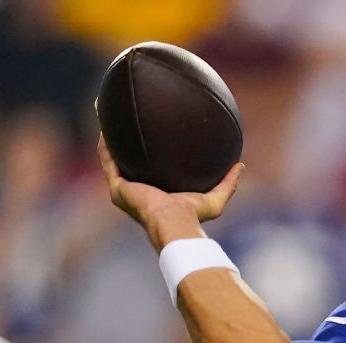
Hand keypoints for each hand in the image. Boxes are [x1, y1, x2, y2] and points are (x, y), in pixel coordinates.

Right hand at [97, 135, 242, 249]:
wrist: (174, 222)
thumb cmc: (194, 216)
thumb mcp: (216, 199)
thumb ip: (228, 183)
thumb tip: (240, 165)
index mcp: (157, 194)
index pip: (152, 170)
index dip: (151, 155)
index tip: (154, 135)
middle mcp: (138, 191)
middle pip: (129, 162)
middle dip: (127, 144)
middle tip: (129, 121)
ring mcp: (125, 190)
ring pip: (114, 159)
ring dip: (111, 140)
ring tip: (110, 117)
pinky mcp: (118, 188)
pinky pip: (108, 161)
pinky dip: (105, 145)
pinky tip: (106, 126)